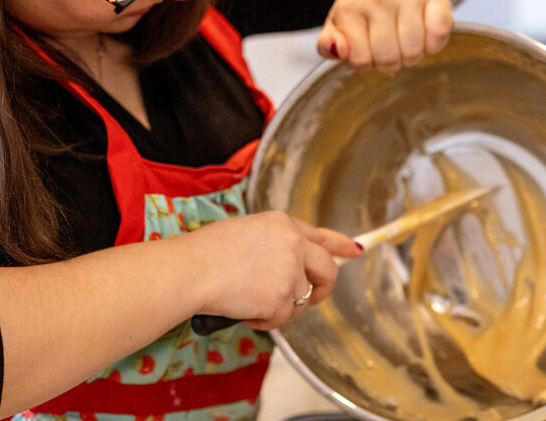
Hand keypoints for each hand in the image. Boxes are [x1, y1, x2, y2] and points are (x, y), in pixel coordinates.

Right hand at [182, 211, 361, 329]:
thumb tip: (290, 263)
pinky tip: (244, 311)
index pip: (321, 235)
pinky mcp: (282, 297)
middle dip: (321, 289)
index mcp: (283, 224)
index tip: (355, 251)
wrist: (190, 271)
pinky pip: (282, 318)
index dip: (339, 246)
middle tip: (308, 298)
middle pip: (327, 270)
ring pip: (301, 299)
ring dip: (280, 307)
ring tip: (250, 301)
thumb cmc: (205, 253)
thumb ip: (275, 243)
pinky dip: (264, 320)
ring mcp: (290, 270)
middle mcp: (293, 243)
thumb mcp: (246, 232)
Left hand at [317, 0, 453, 70]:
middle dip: (391, 61)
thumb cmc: (369, 15)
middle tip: (390, 45)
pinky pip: (439, 33)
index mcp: (348, 6)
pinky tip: (426, 32)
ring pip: (413, 50)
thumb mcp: (340, 29)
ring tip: (406, 39)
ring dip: (412, 54)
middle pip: (388, 58)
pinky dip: (435, 43)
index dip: (367, 63)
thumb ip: (327, 44)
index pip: (360, 60)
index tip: (368, 49)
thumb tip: (338, 48)